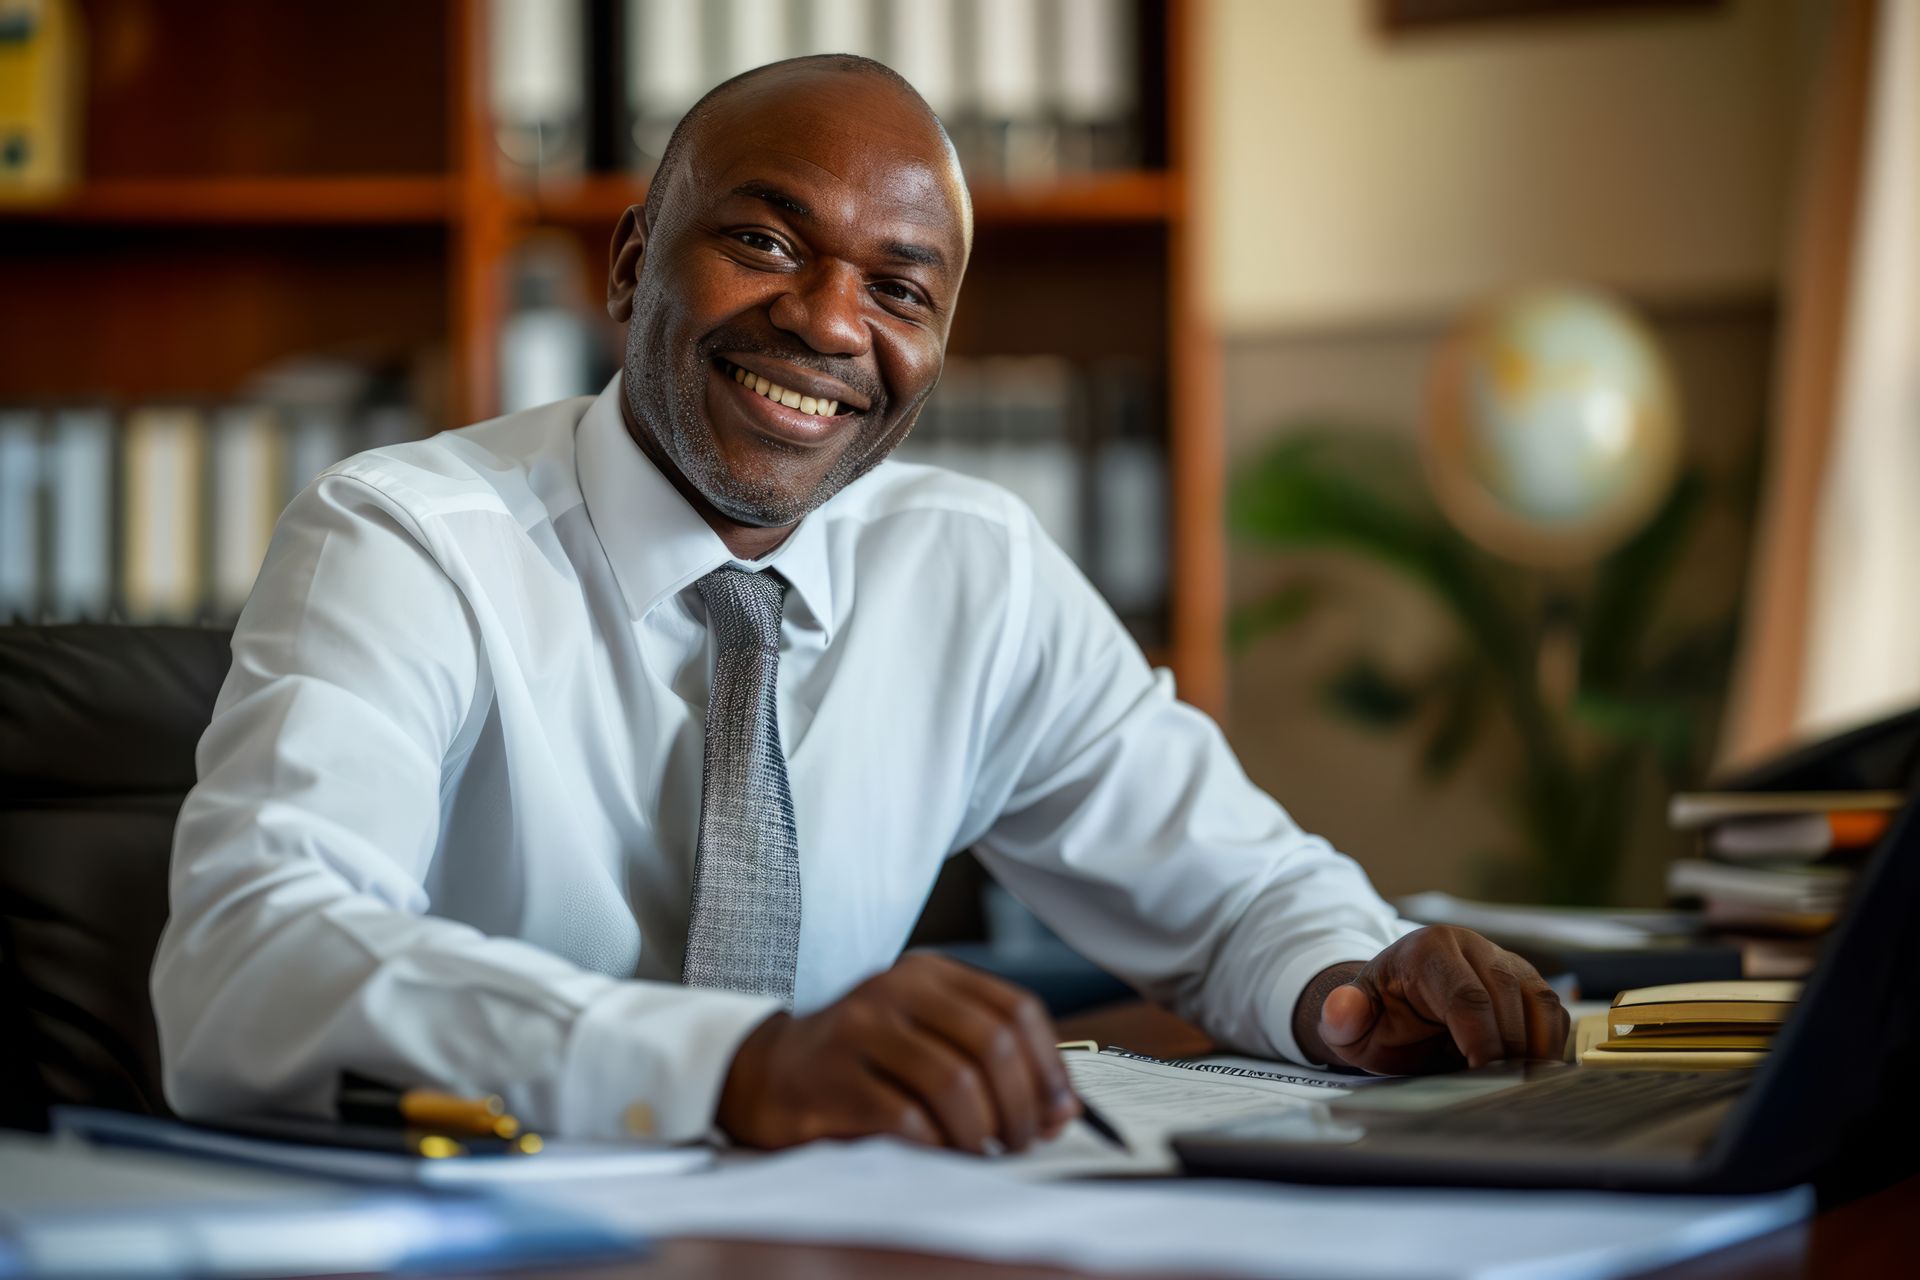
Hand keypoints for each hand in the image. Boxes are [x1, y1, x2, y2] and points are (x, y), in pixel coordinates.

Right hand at [715, 953, 1079, 1151]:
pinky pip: (905, 1118)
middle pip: (993, 1044)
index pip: (1017, 1010)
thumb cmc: (865, 1060)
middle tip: (1021, 1142)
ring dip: (981, 1130)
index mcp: (930, 973)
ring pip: (954, 1081)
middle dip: (1021, 1106)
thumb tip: (1062, 1111)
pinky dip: (933, 1143)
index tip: (1058, 1113)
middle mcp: (896, 989)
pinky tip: (934, 1150)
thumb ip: (993, 1062)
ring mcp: (859, 1029)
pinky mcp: (832, 1077)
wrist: (771, 1072)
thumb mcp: (928, 1039)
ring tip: (979, 1151)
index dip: (1050, 1068)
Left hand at [1292, 926, 1568, 1073]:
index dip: (1481, 1040)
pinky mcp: (1526, 981)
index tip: (1484, 1076)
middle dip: (1512, 1047)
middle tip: (1507, 1089)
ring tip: (1524, 1085)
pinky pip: (1553, 1011)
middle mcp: (1471, 946)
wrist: (1395, 1007)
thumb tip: (1343, 1011)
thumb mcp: (1350, 1023)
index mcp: (1428, 950)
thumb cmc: (1378, 1017)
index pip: (1465, 996)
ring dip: (1538, 1046)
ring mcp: (1503, 960)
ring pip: (1540, 999)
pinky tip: (1534, 1073)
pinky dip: (1550, 1043)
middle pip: (1509, 995)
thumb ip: (1342, 1017)